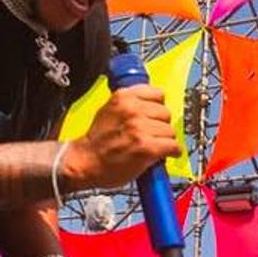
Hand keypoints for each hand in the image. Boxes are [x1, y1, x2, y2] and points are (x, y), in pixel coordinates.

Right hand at [61, 85, 181, 189]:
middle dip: (160, 125)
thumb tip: (150, 105)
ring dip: (165, 140)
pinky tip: (162, 155)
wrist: (84, 162)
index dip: (157, 107)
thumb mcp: (108, 110)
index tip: (154, 114)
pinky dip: (171, 152)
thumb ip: (128, 104)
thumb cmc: (95, 142)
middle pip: (165, 113)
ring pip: (170, 131)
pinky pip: (173, 146)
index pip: (157, 94)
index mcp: (123, 97)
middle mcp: (132, 110)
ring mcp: (140, 128)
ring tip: (152, 145)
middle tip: (150, 134)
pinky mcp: (146, 147)